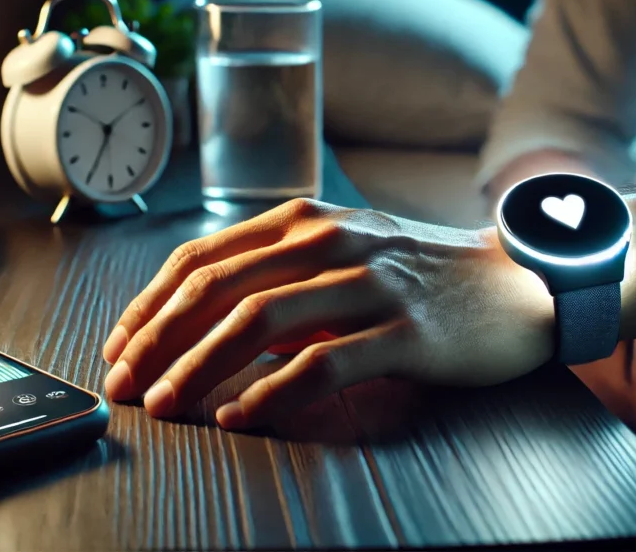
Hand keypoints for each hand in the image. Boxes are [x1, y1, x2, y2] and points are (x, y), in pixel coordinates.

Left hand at [102, 199, 554, 428]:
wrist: (516, 282)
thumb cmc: (422, 273)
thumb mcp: (346, 252)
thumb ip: (281, 272)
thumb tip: (204, 322)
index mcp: (307, 219)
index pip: (203, 257)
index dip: (148, 304)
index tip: (119, 347)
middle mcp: (333, 240)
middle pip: (218, 287)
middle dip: (157, 339)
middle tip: (125, 384)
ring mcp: (372, 283)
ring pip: (260, 321)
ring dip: (199, 366)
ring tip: (166, 403)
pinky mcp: (406, 331)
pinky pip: (324, 363)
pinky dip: (271, 392)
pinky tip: (240, 415)